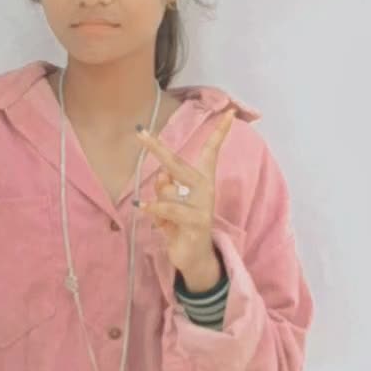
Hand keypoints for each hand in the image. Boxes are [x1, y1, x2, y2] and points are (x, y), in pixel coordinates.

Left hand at [134, 107, 235, 280]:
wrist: (194, 258)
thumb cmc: (181, 225)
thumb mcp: (171, 203)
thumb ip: (166, 187)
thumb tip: (161, 175)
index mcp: (202, 180)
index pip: (212, 152)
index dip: (220, 133)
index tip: (230, 113)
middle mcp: (205, 189)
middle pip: (178, 164)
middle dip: (157, 148)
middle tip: (140, 133)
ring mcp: (202, 206)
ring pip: (168, 190)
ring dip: (158, 201)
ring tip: (155, 211)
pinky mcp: (196, 222)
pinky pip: (169, 209)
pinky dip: (154, 208)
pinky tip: (144, 208)